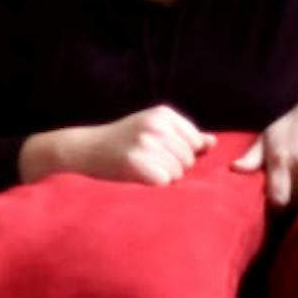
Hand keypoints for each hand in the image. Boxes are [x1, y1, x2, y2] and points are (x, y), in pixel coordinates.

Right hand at [65, 105, 213, 184]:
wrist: (85, 148)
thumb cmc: (122, 141)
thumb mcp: (152, 129)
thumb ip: (184, 135)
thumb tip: (212, 142)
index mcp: (163, 113)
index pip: (196, 142)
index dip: (182, 153)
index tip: (159, 151)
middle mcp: (156, 126)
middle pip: (189, 159)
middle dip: (174, 166)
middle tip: (147, 161)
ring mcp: (146, 144)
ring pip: (179, 173)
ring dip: (164, 176)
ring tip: (142, 167)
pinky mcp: (136, 163)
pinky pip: (164, 182)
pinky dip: (153, 184)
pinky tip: (138, 175)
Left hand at [232, 74, 297, 208]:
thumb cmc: (294, 123)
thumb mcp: (268, 136)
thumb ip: (252, 157)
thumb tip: (234, 168)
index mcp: (280, 158)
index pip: (277, 200)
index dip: (276, 208)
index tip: (275, 206)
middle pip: (297, 204)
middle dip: (292, 205)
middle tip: (290, 199)